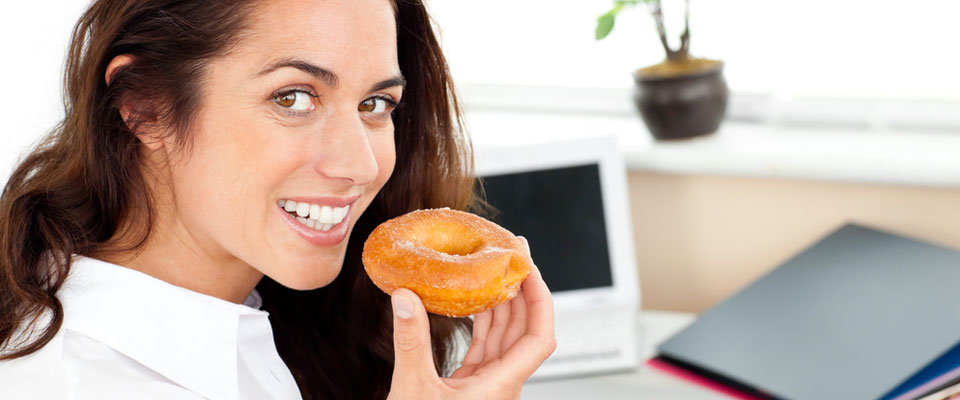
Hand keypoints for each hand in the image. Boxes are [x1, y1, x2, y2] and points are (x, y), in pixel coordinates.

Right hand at [387, 241, 555, 399]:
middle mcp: (502, 385)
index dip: (540, 298)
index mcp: (501, 387)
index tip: (528, 267)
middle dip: (522, 289)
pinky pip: (485, 347)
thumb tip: (405, 297)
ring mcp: (488, 387)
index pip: (539, 336)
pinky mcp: (471, 388)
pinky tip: (471, 301)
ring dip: (502, 302)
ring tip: (494, 268)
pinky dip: (480, 321)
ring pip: (505, 337)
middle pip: (525, 329)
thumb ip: (411, 342)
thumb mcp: (414, 391)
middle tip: (513, 252)